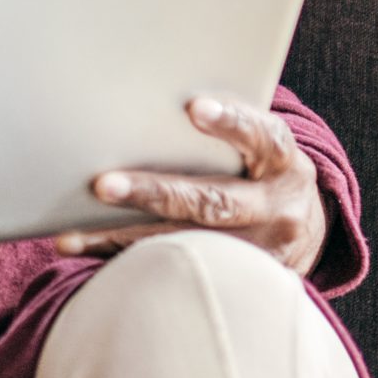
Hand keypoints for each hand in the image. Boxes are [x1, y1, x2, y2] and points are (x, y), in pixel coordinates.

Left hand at [53, 94, 325, 274]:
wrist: (306, 232)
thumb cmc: (263, 169)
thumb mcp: (263, 146)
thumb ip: (228, 129)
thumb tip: (150, 95)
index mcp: (285, 164)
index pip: (265, 137)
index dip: (231, 123)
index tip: (193, 108)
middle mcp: (277, 211)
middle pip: (214, 202)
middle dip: (154, 193)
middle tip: (102, 185)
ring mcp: (259, 254)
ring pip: (186, 247)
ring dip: (122, 239)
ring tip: (71, 236)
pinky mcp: (235, 283)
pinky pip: (175, 274)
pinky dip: (126, 262)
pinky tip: (85, 254)